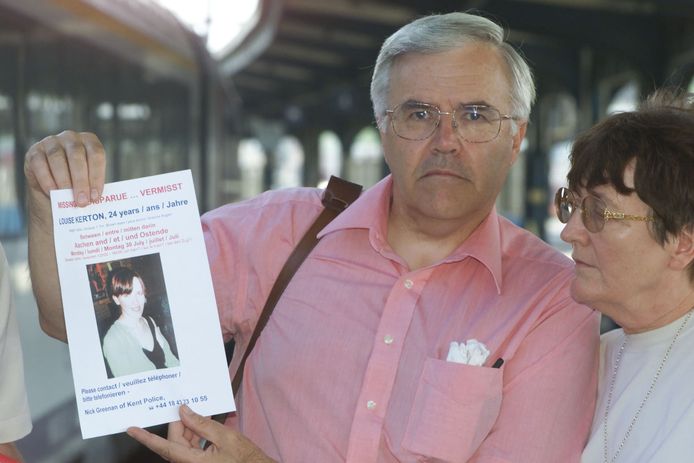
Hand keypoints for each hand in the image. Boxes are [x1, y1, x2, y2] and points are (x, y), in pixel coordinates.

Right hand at [24, 130, 105, 207]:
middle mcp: (71, 137)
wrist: (53, 187)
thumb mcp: (88, 182)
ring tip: (68, 199)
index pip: (96, 154)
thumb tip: (93, 198)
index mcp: (89, 141)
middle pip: (76, 156)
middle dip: (80, 181)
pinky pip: (39, 164)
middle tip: (82, 201)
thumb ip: (91, 186)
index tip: (95, 196)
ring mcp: (51, 142)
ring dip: (64, 181)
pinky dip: (47, 180)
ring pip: (57, 158)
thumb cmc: (77, 183)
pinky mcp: (34, 151)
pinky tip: (53, 193)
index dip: (96, 176)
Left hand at [127, 405, 273, 462]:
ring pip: (184, 444)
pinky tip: (206, 423)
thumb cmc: (244, 458)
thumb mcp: (225, 437)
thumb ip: (201, 424)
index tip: (131, 429)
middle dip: (180, 422)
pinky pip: (193, 448)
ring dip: (191, 428)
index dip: (145, 437)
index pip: (163, 446)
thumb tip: (183, 412)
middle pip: (175, 441)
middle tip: (185, 404)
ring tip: (200, 411)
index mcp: (191, 461)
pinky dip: (198, 435)